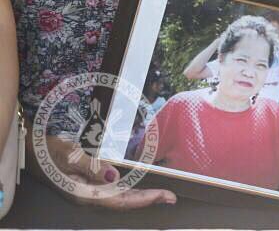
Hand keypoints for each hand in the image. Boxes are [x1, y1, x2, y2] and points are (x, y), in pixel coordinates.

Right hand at [41, 135, 175, 209]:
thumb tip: (113, 178)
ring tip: (161, 195)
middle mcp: (86, 197)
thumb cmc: (50, 152)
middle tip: (171, 197)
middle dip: (148, 200)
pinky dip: (128, 193)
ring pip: (118, 199)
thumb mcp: (70, 155)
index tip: (165, 196)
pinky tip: (137, 190)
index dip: (144, 200)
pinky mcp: (86, 187)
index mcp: (83, 193)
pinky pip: (112, 194)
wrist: (31, 151)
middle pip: (122, 203)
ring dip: (140, 198)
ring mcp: (86, 193)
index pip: (120, 201)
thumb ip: (92, 167)